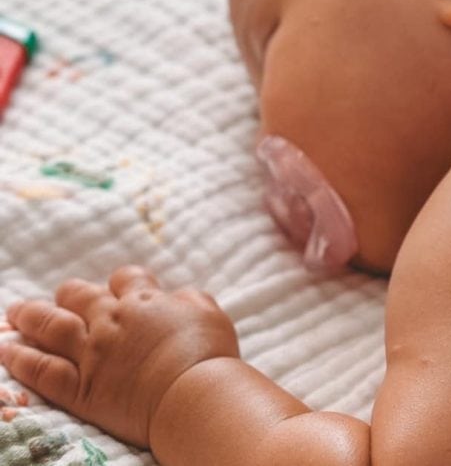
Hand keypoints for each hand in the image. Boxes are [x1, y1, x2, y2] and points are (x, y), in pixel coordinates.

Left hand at [0, 266, 238, 448]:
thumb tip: (176, 296)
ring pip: (52, 327)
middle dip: (70, 293)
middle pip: (80, 296)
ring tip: (16, 311)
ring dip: (31, 316)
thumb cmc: (208, 353)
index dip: (121, 281)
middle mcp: (112, 321)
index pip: (125, 279)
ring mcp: (92, 354)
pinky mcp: (80, 388)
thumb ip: (187, 299)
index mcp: (144, 301)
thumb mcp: (208, 311)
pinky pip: (42, 370)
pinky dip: (21, 358)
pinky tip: (7, 350)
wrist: (192, 393)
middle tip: (62, 294)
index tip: (120, 287)